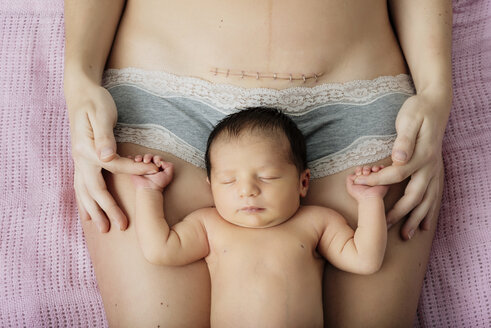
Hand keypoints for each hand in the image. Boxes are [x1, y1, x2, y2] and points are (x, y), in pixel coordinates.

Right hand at [65, 79, 158, 232]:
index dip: (136, 170)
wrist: (80, 93)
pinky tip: (87, 213)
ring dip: (93, 211)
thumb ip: (104, 136)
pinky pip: (81, 186)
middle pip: (95, 190)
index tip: (155, 171)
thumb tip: (107, 156)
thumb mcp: (101, 114)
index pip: (114, 166)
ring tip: (100, 228)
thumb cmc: (95, 101)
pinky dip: (84, 201)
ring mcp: (78, 161)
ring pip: (84, 192)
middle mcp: (80, 159)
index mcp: (87, 148)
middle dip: (107, 209)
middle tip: (121, 227)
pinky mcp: (81, 161)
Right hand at [129, 154, 173, 191]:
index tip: (157, 163)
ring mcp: (142, 166)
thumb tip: (163, 161)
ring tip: (139, 160)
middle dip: (148, 157)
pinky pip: (132, 162)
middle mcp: (149, 165)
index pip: (157, 158)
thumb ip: (169, 167)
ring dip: (139, 157)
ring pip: (140, 157)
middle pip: (148, 156)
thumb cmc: (159, 183)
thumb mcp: (168, 175)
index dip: (157, 158)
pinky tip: (130, 157)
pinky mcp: (135, 169)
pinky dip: (130, 158)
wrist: (149, 189)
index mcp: (157, 165)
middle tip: (147, 161)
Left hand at [346, 165, 389, 200]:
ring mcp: (375, 178)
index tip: (359, 173)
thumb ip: (349, 178)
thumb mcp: (350, 186)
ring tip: (373, 171)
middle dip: (366, 168)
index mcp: (361, 179)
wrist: (369, 198)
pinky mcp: (382, 179)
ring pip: (374, 168)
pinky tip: (378, 169)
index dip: (359, 169)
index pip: (360, 170)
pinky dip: (381, 167)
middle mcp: (368, 178)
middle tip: (366, 173)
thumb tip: (354, 174)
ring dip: (373, 167)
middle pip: (367, 168)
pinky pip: (382, 170)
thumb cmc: (359, 194)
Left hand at [353, 91, 450, 239]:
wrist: (436, 104)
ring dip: (416, 219)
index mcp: (422, 156)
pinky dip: (430, 212)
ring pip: (427, 201)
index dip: (377, 180)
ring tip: (406, 235)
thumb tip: (399, 158)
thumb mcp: (409, 119)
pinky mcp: (436, 171)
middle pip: (414, 196)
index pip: (396, 174)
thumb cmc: (418, 110)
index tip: (360, 183)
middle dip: (398, 213)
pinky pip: (435, 197)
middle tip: (382, 227)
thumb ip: (404, 140)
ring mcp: (435, 171)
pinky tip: (426, 225)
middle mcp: (431, 167)